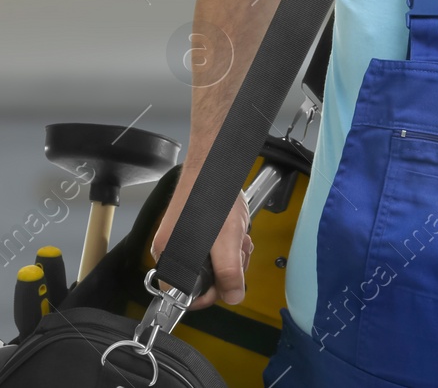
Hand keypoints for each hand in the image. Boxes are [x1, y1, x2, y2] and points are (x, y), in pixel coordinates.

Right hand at [150, 172, 251, 309]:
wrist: (217, 167)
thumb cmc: (214, 197)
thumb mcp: (227, 242)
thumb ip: (229, 273)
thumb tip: (233, 297)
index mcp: (170, 258)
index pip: (182, 295)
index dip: (209, 295)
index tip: (227, 287)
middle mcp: (171, 251)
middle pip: (202, 280)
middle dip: (228, 270)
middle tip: (239, 253)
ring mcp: (182, 240)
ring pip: (211, 264)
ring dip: (232, 255)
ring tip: (240, 240)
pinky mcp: (194, 231)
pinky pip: (212, 249)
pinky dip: (229, 244)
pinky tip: (238, 233)